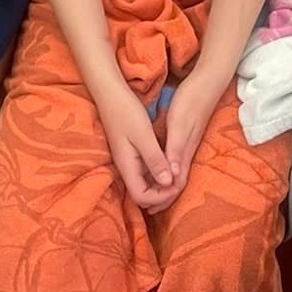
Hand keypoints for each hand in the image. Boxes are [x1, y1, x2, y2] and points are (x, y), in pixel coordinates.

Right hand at [98, 81, 176, 211]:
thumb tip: (168, 182)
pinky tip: (169, 165)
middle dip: (162, 194)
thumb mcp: (144, 135)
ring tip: (177, 176)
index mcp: (127, 166)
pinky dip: (159, 173)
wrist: (111, 94)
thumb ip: (155, 160)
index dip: (160, 197)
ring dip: (161, 185)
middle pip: (143, 195)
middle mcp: (126, 168)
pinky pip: (146, 172)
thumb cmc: (126, 112)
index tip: (175, 185)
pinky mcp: (132, 154)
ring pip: (146, 184)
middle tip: (179, 183)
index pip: (141, 196)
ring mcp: (129, 161)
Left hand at [151, 71, 222, 201]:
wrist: (208, 82)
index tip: (149, 209)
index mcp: (183, 151)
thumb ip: (175, 150)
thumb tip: (171, 177)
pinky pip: (177, 160)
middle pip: (176, 181)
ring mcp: (188, 143)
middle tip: (148, 209)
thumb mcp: (179, 125)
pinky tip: (161, 167)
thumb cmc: (191, 101)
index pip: (175, 183)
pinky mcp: (187, 134)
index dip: (164, 198)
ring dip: (164, 184)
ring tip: (151, 193)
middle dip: (163, 196)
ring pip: (177, 171)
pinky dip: (167, 169)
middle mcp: (187, 151)